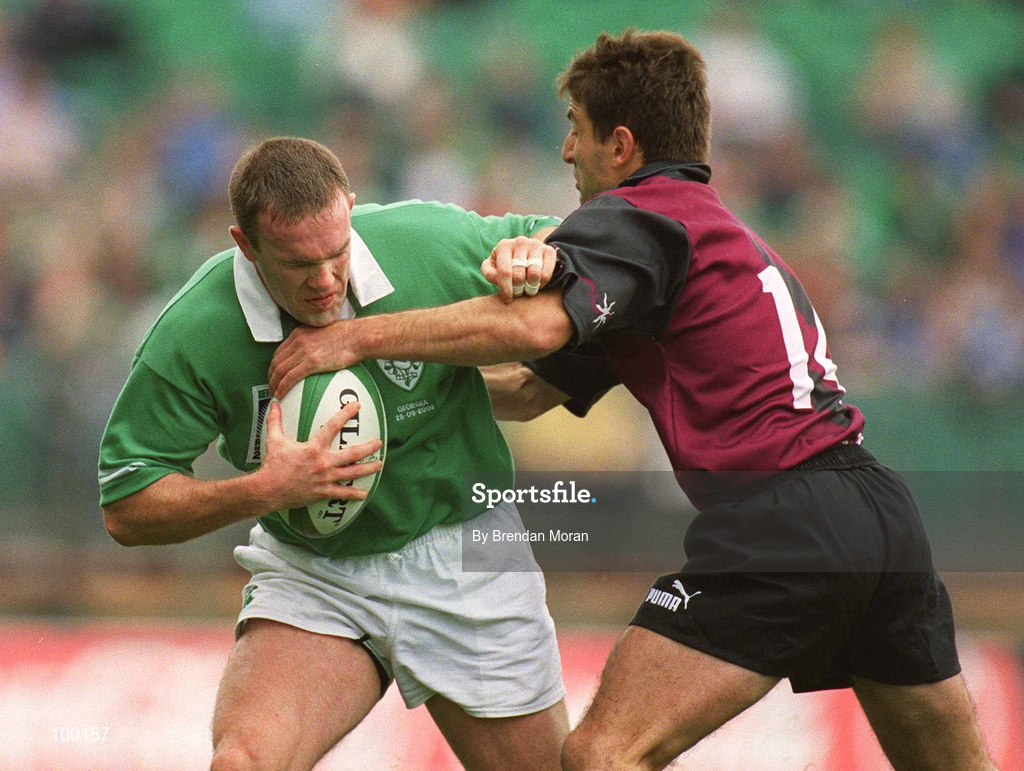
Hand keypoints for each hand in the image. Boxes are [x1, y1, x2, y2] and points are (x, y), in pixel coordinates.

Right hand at [253, 400, 382, 510]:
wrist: (268, 490)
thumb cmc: (272, 465)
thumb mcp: (274, 440)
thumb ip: (275, 421)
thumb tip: (273, 403)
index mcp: (314, 448)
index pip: (333, 426)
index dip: (345, 414)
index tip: (357, 405)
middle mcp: (323, 462)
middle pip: (352, 454)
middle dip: (368, 448)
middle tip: (379, 443)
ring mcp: (325, 479)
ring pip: (353, 473)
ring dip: (368, 469)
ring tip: (380, 464)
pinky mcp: (323, 492)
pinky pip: (342, 494)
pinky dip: (354, 494)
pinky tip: (364, 494)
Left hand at [270, 322, 358, 398]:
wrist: (358, 336)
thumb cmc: (350, 335)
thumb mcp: (325, 332)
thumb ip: (316, 340)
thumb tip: (319, 349)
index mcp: (300, 333)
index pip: (280, 350)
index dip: (274, 364)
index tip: (275, 373)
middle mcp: (298, 341)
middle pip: (276, 361)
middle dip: (271, 375)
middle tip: (272, 385)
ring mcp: (303, 351)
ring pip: (280, 370)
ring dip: (274, 383)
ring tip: (274, 393)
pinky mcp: (311, 362)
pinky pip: (290, 378)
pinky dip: (282, 387)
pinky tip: (280, 394)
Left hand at [482, 236, 557, 302]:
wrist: (525, 253)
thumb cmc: (505, 264)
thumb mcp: (493, 267)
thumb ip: (489, 273)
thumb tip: (497, 279)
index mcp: (504, 246)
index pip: (505, 272)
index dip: (506, 289)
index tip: (507, 300)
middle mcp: (520, 242)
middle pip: (519, 275)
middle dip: (518, 289)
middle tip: (518, 293)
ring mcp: (536, 245)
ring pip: (535, 274)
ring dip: (530, 288)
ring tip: (527, 290)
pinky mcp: (549, 250)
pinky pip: (546, 274)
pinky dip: (542, 284)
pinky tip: (537, 284)